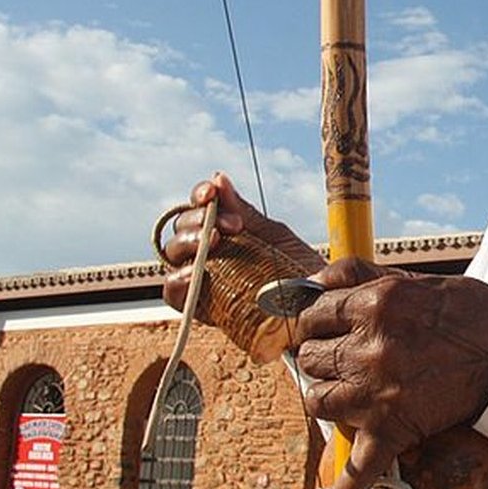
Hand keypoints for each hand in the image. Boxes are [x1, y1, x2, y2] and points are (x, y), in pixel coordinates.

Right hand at [160, 173, 323, 312]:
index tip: (212, 193)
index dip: (201, 194)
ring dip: (188, 242)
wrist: (313, 309)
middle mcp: (208, 251)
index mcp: (224, 229)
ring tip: (212, 242)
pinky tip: (194, 273)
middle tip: (228, 226)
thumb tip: (219, 178)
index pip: (201, 205)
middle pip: (183, 226)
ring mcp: (201, 277)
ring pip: (174, 253)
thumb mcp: (274, 236)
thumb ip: (245, 212)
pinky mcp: (200, 306)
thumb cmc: (296, 271)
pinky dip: (178, 280)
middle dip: (198, 220)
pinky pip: (174, 292)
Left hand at [295, 257, 487, 488]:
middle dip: (323, 356)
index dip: (316, 321)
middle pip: (311, 357)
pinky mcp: (396, 428)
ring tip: (347, 394)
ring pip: (317, 399)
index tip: (325, 328)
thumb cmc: (468, 311)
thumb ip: (357, 274)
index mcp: (375, 304)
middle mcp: (370, 346)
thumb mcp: (412, 279)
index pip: (313, 314)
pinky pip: (361, 466)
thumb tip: (310, 281)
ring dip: (326, 397)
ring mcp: (379, 391)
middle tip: (345, 359)